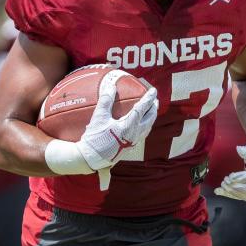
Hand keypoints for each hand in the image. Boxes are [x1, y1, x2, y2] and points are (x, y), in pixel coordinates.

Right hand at [75, 71, 158, 189]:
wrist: (91, 159)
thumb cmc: (95, 138)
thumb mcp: (99, 117)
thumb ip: (106, 100)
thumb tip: (111, 86)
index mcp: (129, 126)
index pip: (142, 109)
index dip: (149, 98)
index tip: (153, 90)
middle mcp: (134, 135)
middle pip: (150, 119)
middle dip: (154, 108)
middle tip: (154, 100)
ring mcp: (133, 142)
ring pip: (147, 128)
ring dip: (150, 118)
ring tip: (150, 111)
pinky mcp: (129, 148)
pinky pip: (142, 134)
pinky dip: (144, 126)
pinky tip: (139, 125)